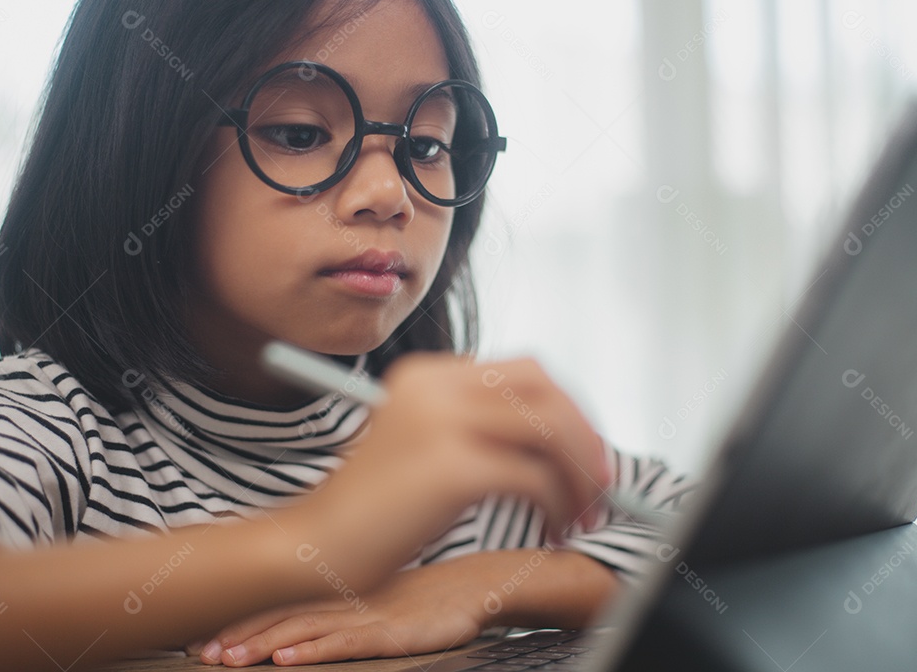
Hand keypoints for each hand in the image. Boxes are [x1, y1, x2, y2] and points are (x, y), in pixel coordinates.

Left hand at [189, 559, 491, 665]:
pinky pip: (345, 642)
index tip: (200, 635)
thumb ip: (339, 603)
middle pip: (281, 615)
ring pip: (304, 629)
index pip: (278, 602)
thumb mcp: (374, 595)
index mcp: (337, 588)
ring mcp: (365, 614)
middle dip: (237, 634)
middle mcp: (344, 597)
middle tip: (199, 652)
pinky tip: (287, 659)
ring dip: (262, 644)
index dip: (239, 618)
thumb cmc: (426, 595)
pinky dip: (313, 650)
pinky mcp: (390, 633)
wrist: (475, 586)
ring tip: (227, 657)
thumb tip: (303, 622)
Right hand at [291, 355, 611, 595]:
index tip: (588, 453)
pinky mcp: (452, 467)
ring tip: (582, 514)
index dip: (570, 411)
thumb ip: (480, 427)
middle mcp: (435, 385)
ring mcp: (442, 422)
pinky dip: (556, 505)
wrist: (315, 545)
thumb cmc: (375, 508)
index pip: (527, 371)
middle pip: (546, 390)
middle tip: (601, 483)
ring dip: (580, 476)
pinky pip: (534, 477)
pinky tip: (549, 529)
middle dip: (585, 436)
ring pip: (549, 431)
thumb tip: (566, 438)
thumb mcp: (427, 445)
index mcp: (428, 374)